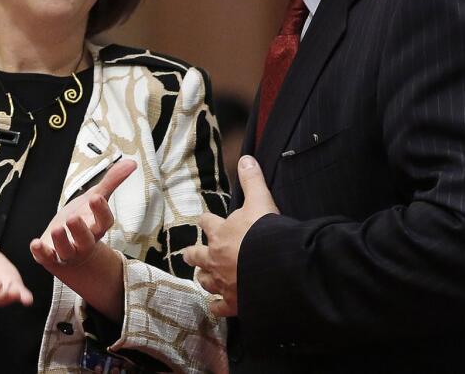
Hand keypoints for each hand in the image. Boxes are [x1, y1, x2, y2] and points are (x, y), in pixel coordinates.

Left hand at [30, 158, 135, 271]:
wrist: (72, 248)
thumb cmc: (85, 221)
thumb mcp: (96, 198)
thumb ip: (111, 181)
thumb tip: (131, 163)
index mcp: (97, 227)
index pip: (104, 222)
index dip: (101, 211)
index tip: (96, 198)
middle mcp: (84, 242)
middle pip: (86, 239)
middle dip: (80, 230)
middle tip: (72, 218)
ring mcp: (67, 252)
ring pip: (66, 250)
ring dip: (61, 241)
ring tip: (57, 229)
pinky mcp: (51, 257)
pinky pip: (46, 258)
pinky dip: (41, 253)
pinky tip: (35, 243)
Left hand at [182, 155, 277, 316]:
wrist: (275, 267)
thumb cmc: (265, 233)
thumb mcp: (260, 200)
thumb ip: (252, 180)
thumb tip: (246, 158)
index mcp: (219, 233)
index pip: (206, 222)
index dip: (206, 221)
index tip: (204, 220)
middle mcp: (215, 258)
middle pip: (196, 255)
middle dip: (193, 254)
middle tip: (189, 253)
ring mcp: (222, 282)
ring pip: (204, 281)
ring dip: (203, 278)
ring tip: (203, 277)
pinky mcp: (232, 302)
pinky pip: (219, 307)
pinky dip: (217, 306)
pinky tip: (218, 306)